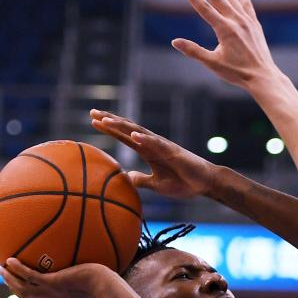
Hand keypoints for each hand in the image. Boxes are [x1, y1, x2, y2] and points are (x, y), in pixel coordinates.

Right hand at [0, 258, 113, 297]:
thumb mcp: (100, 293)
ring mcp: (52, 293)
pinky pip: (30, 276)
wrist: (108, 290)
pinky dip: (18, 269)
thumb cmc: (110, 290)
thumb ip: (94, 290)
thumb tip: (96, 279)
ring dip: (11, 280)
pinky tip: (9, 259)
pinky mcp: (53, 283)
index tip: (24, 291)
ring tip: (1, 269)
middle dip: (15, 289)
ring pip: (24, 290)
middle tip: (6, 279)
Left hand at [89, 110, 216, 198]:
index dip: (109, 129)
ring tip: (106, 119)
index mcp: (148, 151)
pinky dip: (144, 139)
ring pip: (139, 132)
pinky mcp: (173, 151)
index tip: (93, 121)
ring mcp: (162, 146)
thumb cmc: (183, 183)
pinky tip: (132, 135)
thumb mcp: (157, 185)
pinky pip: (156, 144)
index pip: (125, 137)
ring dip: (122, 126)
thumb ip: (141, 180)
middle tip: (93, 112)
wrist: (205, 184)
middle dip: (110, 120)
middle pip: (128, 129)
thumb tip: (127, 177)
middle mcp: (153, 144)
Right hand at [172, 0, 278, 88]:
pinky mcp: (254, 23)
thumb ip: (193, 51)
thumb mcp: (212, 63)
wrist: (263, 77)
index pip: (203, 8)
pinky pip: (246, 3)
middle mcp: (235, 20)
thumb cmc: (237, 73)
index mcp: (223, 29)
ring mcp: (246, 20)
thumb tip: (174, 42)